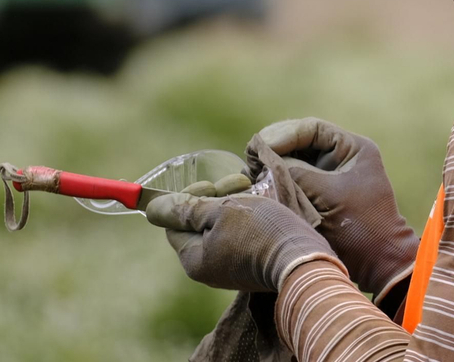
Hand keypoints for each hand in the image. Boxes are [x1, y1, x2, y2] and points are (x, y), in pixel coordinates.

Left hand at [146, 192, 339, 293]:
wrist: (304, 259)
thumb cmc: (262, 231)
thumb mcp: (222, 211)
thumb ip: (185, 209)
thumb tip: (150, 209)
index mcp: (194, 259)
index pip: (173, 222)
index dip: (189, 197)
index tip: (212, 186)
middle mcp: (207, 269)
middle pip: (197, 224)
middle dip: (214, 199)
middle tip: (237, 185)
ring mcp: (229, 269)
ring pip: (219, 227)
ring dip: (231, 205)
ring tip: (252, 192)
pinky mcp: (249, 266)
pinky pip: (237, 237)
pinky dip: (245, 220)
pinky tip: (260, 208)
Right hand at [260, 118, 419, 297]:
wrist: (378, 265)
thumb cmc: (359, 229)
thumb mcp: (325, 195)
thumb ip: (295, 173)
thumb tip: (264, 158)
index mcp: (353, 149)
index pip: (312, 129)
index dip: (283, 134)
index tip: (261, 146)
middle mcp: (342, 157)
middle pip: (301, 141)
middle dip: (274, 148)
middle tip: (251, 158)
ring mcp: (332, 175)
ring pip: (295, 159)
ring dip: (273, 163)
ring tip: (251, 170)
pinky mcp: (321, 194)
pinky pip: (295, 179)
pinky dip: (278, 180)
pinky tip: (260, 183)